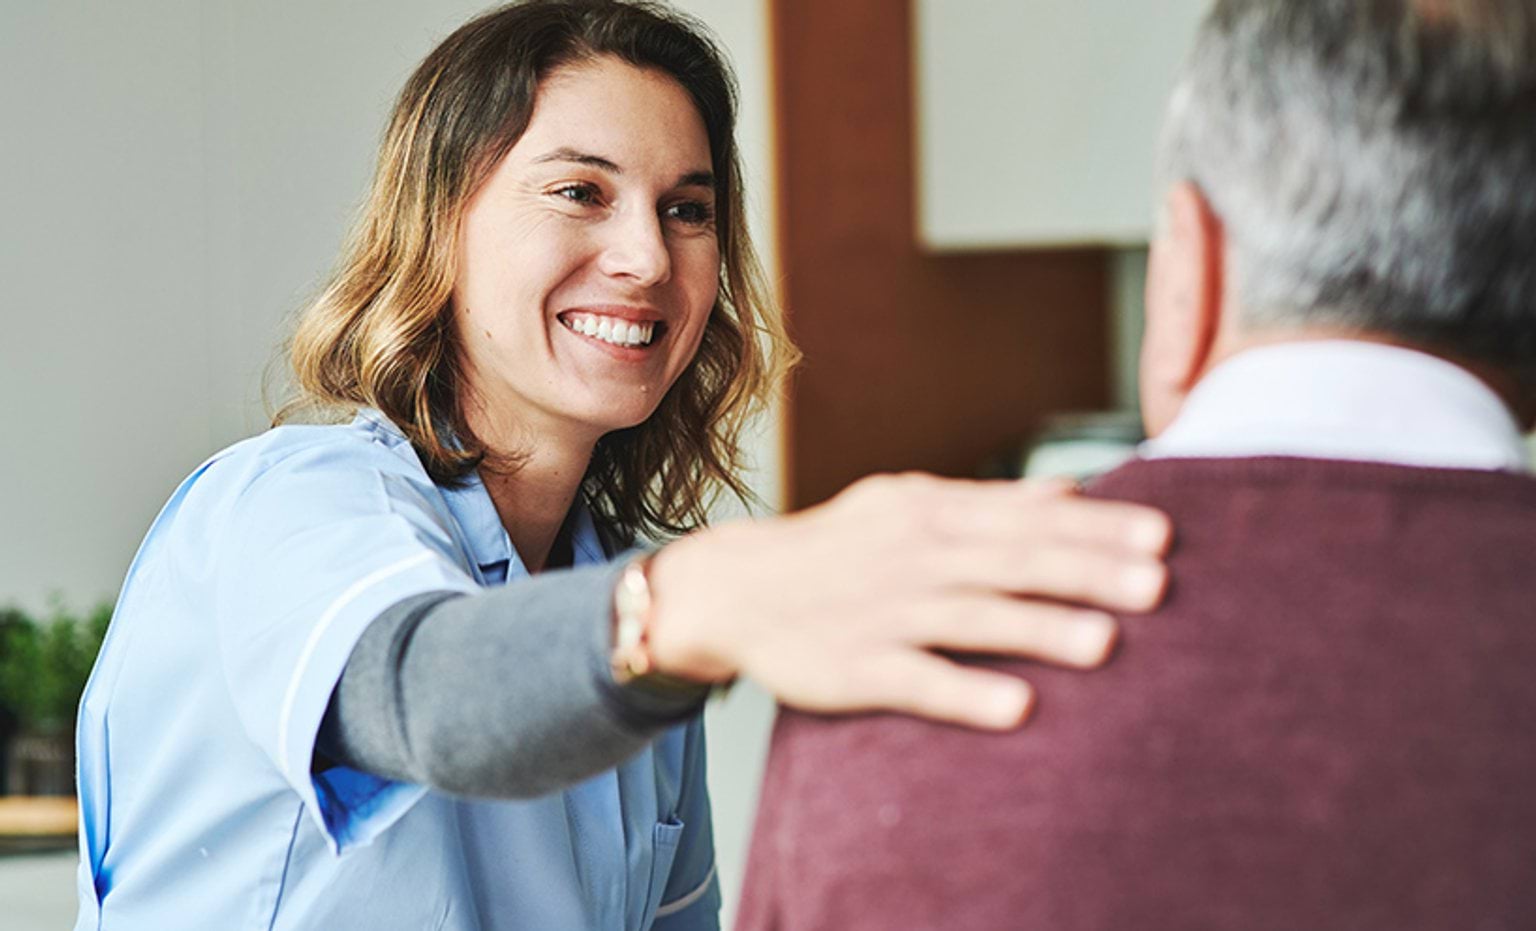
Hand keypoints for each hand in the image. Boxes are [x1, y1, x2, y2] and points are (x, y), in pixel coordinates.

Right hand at [644, 472, 1170, 730]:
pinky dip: (965, 691)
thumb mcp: (908, 504)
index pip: (1026, 517)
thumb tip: (1076, 490)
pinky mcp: (855, 668)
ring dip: (1038, 628)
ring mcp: (883, 612)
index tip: (1163, 537)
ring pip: (971, 618)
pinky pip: (916, 680)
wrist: (735, 588)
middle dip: (1086, 571)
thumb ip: (992, 501)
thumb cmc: (840, 547)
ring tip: (1107, 643)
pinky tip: (1018, 707)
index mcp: (930, 512)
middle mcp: (912, 556)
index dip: (1096, 528)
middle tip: (1159, 586)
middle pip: (1010, 562)